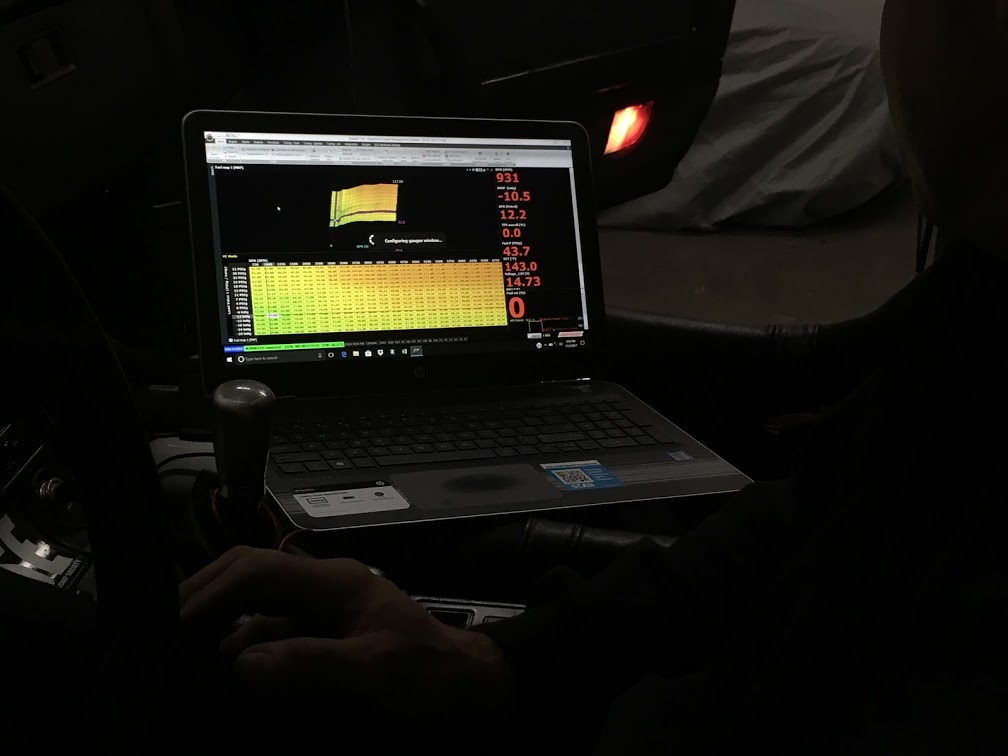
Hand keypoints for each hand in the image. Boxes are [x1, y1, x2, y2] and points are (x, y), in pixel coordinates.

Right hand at [179, 546, 511, 731]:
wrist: (472, 695)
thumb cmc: (431, 679)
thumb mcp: (375, 671)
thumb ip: (311, 663)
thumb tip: (240, 661)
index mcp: (333, 582)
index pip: (256, 570)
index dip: (210, 593)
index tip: (172, 628)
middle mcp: (322, 590)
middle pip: (249, 579)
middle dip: (205, 600)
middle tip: (161, 637)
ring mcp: (322, 615)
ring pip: (256, 610)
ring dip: (220, 628)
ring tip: (180, 659)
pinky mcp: (324, 643)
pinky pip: (273, 638)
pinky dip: (244, 652)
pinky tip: (224, 679)